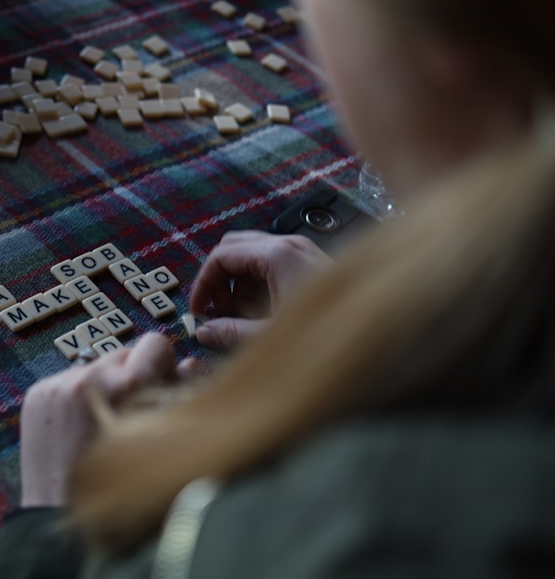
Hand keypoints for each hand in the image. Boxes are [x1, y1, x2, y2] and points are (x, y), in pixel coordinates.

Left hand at [18, 333, 198, 506]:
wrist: (63, 514)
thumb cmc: (120, 487)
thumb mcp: (160, 436)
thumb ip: (177, 394)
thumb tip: (189, 364)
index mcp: (126, 385)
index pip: (155, 344)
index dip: (162, 365)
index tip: (159, 381)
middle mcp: (89, 378)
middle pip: (123, 353)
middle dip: (131, 376)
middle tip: (131, 409)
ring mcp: (58, 385)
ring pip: (95, 366)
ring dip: (103, 386)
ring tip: (103, 424)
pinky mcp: (39, 394)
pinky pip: (68, 381)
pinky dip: (77, 398)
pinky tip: (80, 428)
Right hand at [189, 231, 330, 349]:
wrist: (384, 331)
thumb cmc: (332, 333)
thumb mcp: (270, 337)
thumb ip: (231, 333)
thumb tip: (203, 332)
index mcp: (277, 255)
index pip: (221, 255)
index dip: (203, 283)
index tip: (199, 310)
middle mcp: (290, 245)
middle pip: (234, 246)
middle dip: (218, 279)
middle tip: (216, 312)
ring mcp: (303, 252)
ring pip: (253, 254)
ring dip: (238, 283)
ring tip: (239, 319)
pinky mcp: (312, 264)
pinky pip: (273, 263)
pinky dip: (257, 283)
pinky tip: (262, 314)